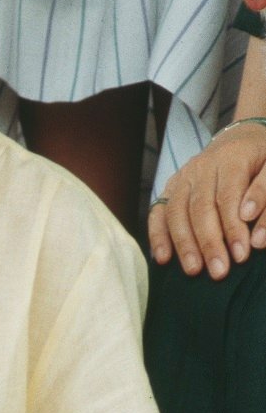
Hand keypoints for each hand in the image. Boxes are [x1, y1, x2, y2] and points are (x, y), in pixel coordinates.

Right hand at [148, 124, 265, 275]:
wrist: (242, 139)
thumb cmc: (263, 160)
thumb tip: (257, 237)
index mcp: (232, 158)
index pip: (227, 196)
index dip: (232, 228)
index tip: (241, 255)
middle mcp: (202, 166)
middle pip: (200, 207)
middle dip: (209, 242)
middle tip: (219, 272)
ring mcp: (183, 177)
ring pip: (177, 211)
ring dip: (184, 244)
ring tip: (194, 271)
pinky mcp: (171, 187)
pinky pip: (158, 212)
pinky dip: (158, 235)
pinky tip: (163, 258)